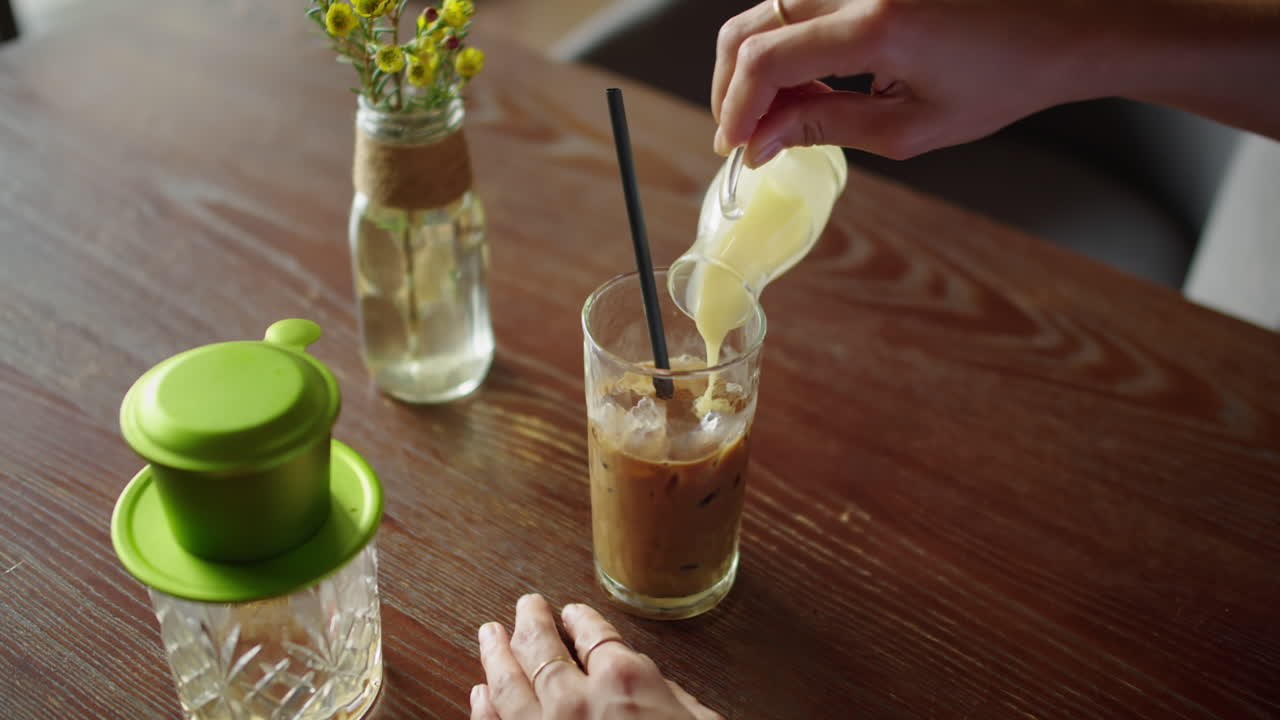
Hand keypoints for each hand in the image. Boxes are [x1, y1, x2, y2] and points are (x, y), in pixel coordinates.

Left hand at [470, 594, 723, 719]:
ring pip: (507, 682)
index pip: (593, 634)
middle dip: (531, 623)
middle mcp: (575, 701)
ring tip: (489, 635)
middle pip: (542, 648)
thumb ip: (670, 698)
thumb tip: (649, 683)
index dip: (579, 620)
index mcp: (625, 681)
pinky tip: (480, 696)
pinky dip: (483, 709)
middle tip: (523, 607)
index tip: (571, 613)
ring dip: (496, 654)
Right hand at [711, 0, 1101, 165]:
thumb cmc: (1002, 81)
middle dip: (733, 86)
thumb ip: (823, 128)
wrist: (1061, 28)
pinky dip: (787, 42)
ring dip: (759, 64)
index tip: (734, 147)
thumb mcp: (909, 128)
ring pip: (770, 8)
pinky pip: (801, 1)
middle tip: (741, 133)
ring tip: (784, 112)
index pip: (767, 59)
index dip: (736, 108)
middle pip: (753, 24)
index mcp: (879, 25)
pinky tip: (810, 79)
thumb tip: (759, 142)